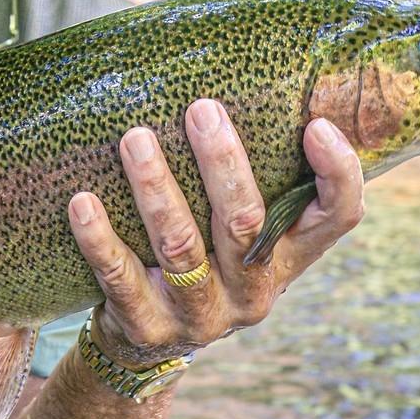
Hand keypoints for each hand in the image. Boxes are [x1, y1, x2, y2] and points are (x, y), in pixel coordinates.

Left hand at [68, 99, 363, 367]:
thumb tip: (249, 78)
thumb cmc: (203, 256)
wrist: (148, 340)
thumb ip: (255, 177)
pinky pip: (119, 277)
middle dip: (222, 163)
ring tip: (134, 139)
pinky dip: (99, 238)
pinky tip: (82, 202)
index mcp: (288, 257)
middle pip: (246, 223)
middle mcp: (254, 291)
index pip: (337, 217)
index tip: (315, 124)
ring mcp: (201, 315)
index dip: (336, 174)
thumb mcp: (239, 229)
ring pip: (181, 247)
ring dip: (156, 188)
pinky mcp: (147, 327)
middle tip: (200, 109)